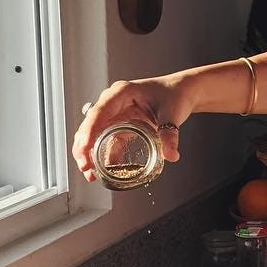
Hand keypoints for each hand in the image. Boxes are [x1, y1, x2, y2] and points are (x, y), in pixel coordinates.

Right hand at [71, 75, 192, 181]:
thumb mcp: (172, 113)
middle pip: (90, 125)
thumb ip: (170, 134)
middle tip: (86, 168)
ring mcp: (114, 114)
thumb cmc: (174, 94)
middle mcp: (113, 102)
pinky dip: (102, 156)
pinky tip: (102, 171)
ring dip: (89, 154)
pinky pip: (105, 141)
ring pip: (93, 135)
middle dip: (84, 148)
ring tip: (91, 174)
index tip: (85, 151)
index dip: (89, 133)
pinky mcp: (119, 126)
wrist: (183, 92)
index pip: (99, 113)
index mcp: (121, 93)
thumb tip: (170, 155)